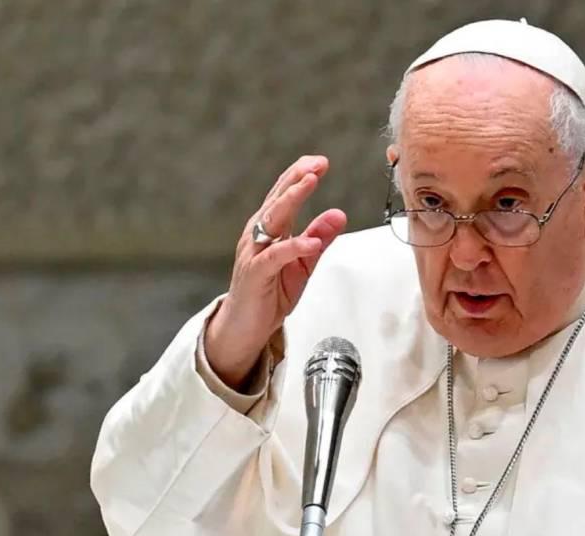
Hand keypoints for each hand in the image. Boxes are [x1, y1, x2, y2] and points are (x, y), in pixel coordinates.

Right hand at [205, 155, 346, 388]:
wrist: (245, 326)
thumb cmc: (270, 292)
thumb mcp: (303, 263)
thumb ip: (319, 238)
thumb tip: (339, 213)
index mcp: (269, 228)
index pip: (284, 194)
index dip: (301, 175)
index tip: (320, 161)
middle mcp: (258, 234)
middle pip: (277, 199)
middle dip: (297, 178)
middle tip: (317, 164)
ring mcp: (254, 252)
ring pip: (273, 219)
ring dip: (292, 199)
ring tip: (310, 183)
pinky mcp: (256, 273)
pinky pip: (275, 256)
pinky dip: (294, 247)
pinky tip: (311, 242)